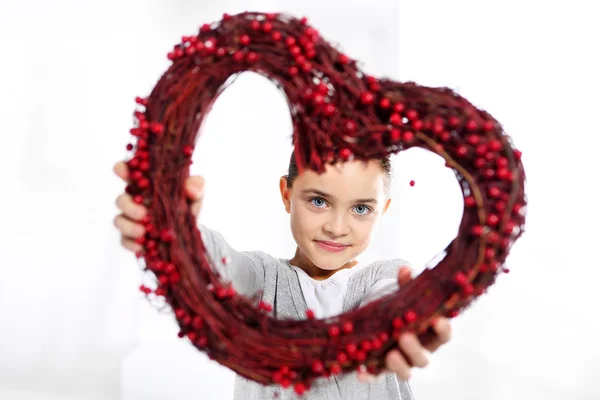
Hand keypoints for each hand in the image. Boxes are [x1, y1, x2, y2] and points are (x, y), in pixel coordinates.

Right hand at [113, 161, 204, 252]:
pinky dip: (131, 243)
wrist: (190, 234)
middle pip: (121, 200)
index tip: (121, 170)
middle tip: (143, 214)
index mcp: (148, 186)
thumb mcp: (195, 195)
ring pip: (119, 220)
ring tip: (143, 231)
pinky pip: (125, 240)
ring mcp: (132, 221)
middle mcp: (135, 202)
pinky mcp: (133, 238)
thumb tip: (189, 188)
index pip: (130, 173)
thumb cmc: (188, 207)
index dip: (122, 169)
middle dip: (128, 206)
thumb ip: (195, 187)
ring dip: (128, 226)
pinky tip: (142, 246)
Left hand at [357, 266, 452, 383]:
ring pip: (406, 371)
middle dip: (415, 349)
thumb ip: (406, 285)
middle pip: (424, 358)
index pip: (443, 336)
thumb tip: (405, 269)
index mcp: (429, 335)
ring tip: (390, 355)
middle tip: (405, 336)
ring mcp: (402, 363)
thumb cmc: (401, 312)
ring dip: (399, 365)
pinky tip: (360, 372)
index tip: (438, 320)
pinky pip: (377, 377)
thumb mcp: (403, 297)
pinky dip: (370, 376)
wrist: (384, 325)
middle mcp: (419, 352)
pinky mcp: (382, 370)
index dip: (443, 330)